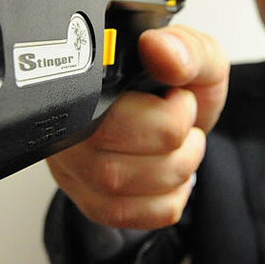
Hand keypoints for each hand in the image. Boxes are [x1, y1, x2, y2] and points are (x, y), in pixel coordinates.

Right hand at [46, 25, 228, 228]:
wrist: (182, 114)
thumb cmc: (179, 85)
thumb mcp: (198, 56)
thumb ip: (186, 48)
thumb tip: (159, 48)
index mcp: (88, 81)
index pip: (106, 115)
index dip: (161, 116)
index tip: (179, 98)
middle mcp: (67, 125)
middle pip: (108, 163)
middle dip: (172, 147)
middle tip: (184, 123)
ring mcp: (71, 164)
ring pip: (115, 192)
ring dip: (172, 173)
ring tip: (180, 147)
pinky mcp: (86, 197)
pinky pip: (122, 215)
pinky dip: (163, 200)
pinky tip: (168, 174)